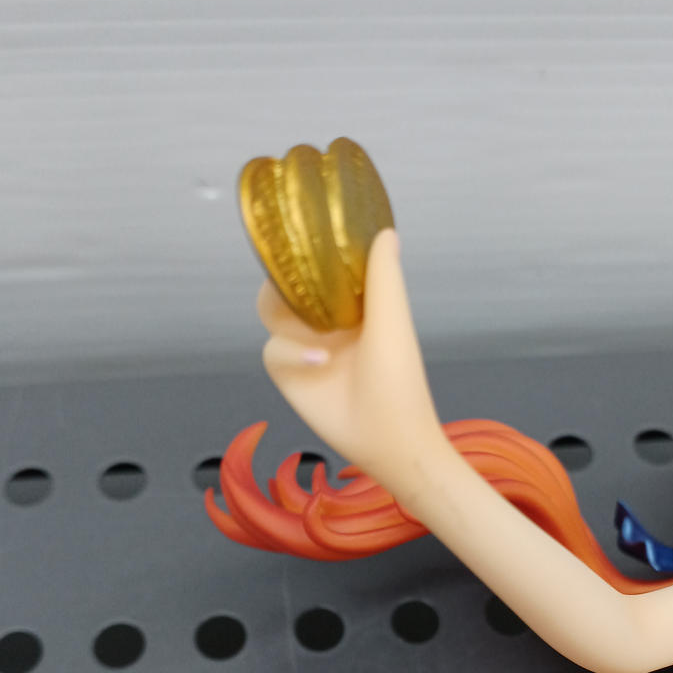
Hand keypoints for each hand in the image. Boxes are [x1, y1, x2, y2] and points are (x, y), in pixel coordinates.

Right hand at [258, 229, 445, 485]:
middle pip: (287, 286)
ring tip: (309, 322)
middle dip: (284, 278)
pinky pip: (272, 352)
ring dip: (283, 313)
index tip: (304, 231)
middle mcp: (327, 323)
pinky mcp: (291, 377)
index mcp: (355, 305)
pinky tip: (320, 360)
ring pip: (272, 315)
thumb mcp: (392, 322)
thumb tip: (386, 231)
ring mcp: (307, 349)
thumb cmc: (400, 383)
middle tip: (292, 276)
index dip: (310, 251)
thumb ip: (384, 277)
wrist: (392, 441)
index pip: (321, 267)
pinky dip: (291, 352)